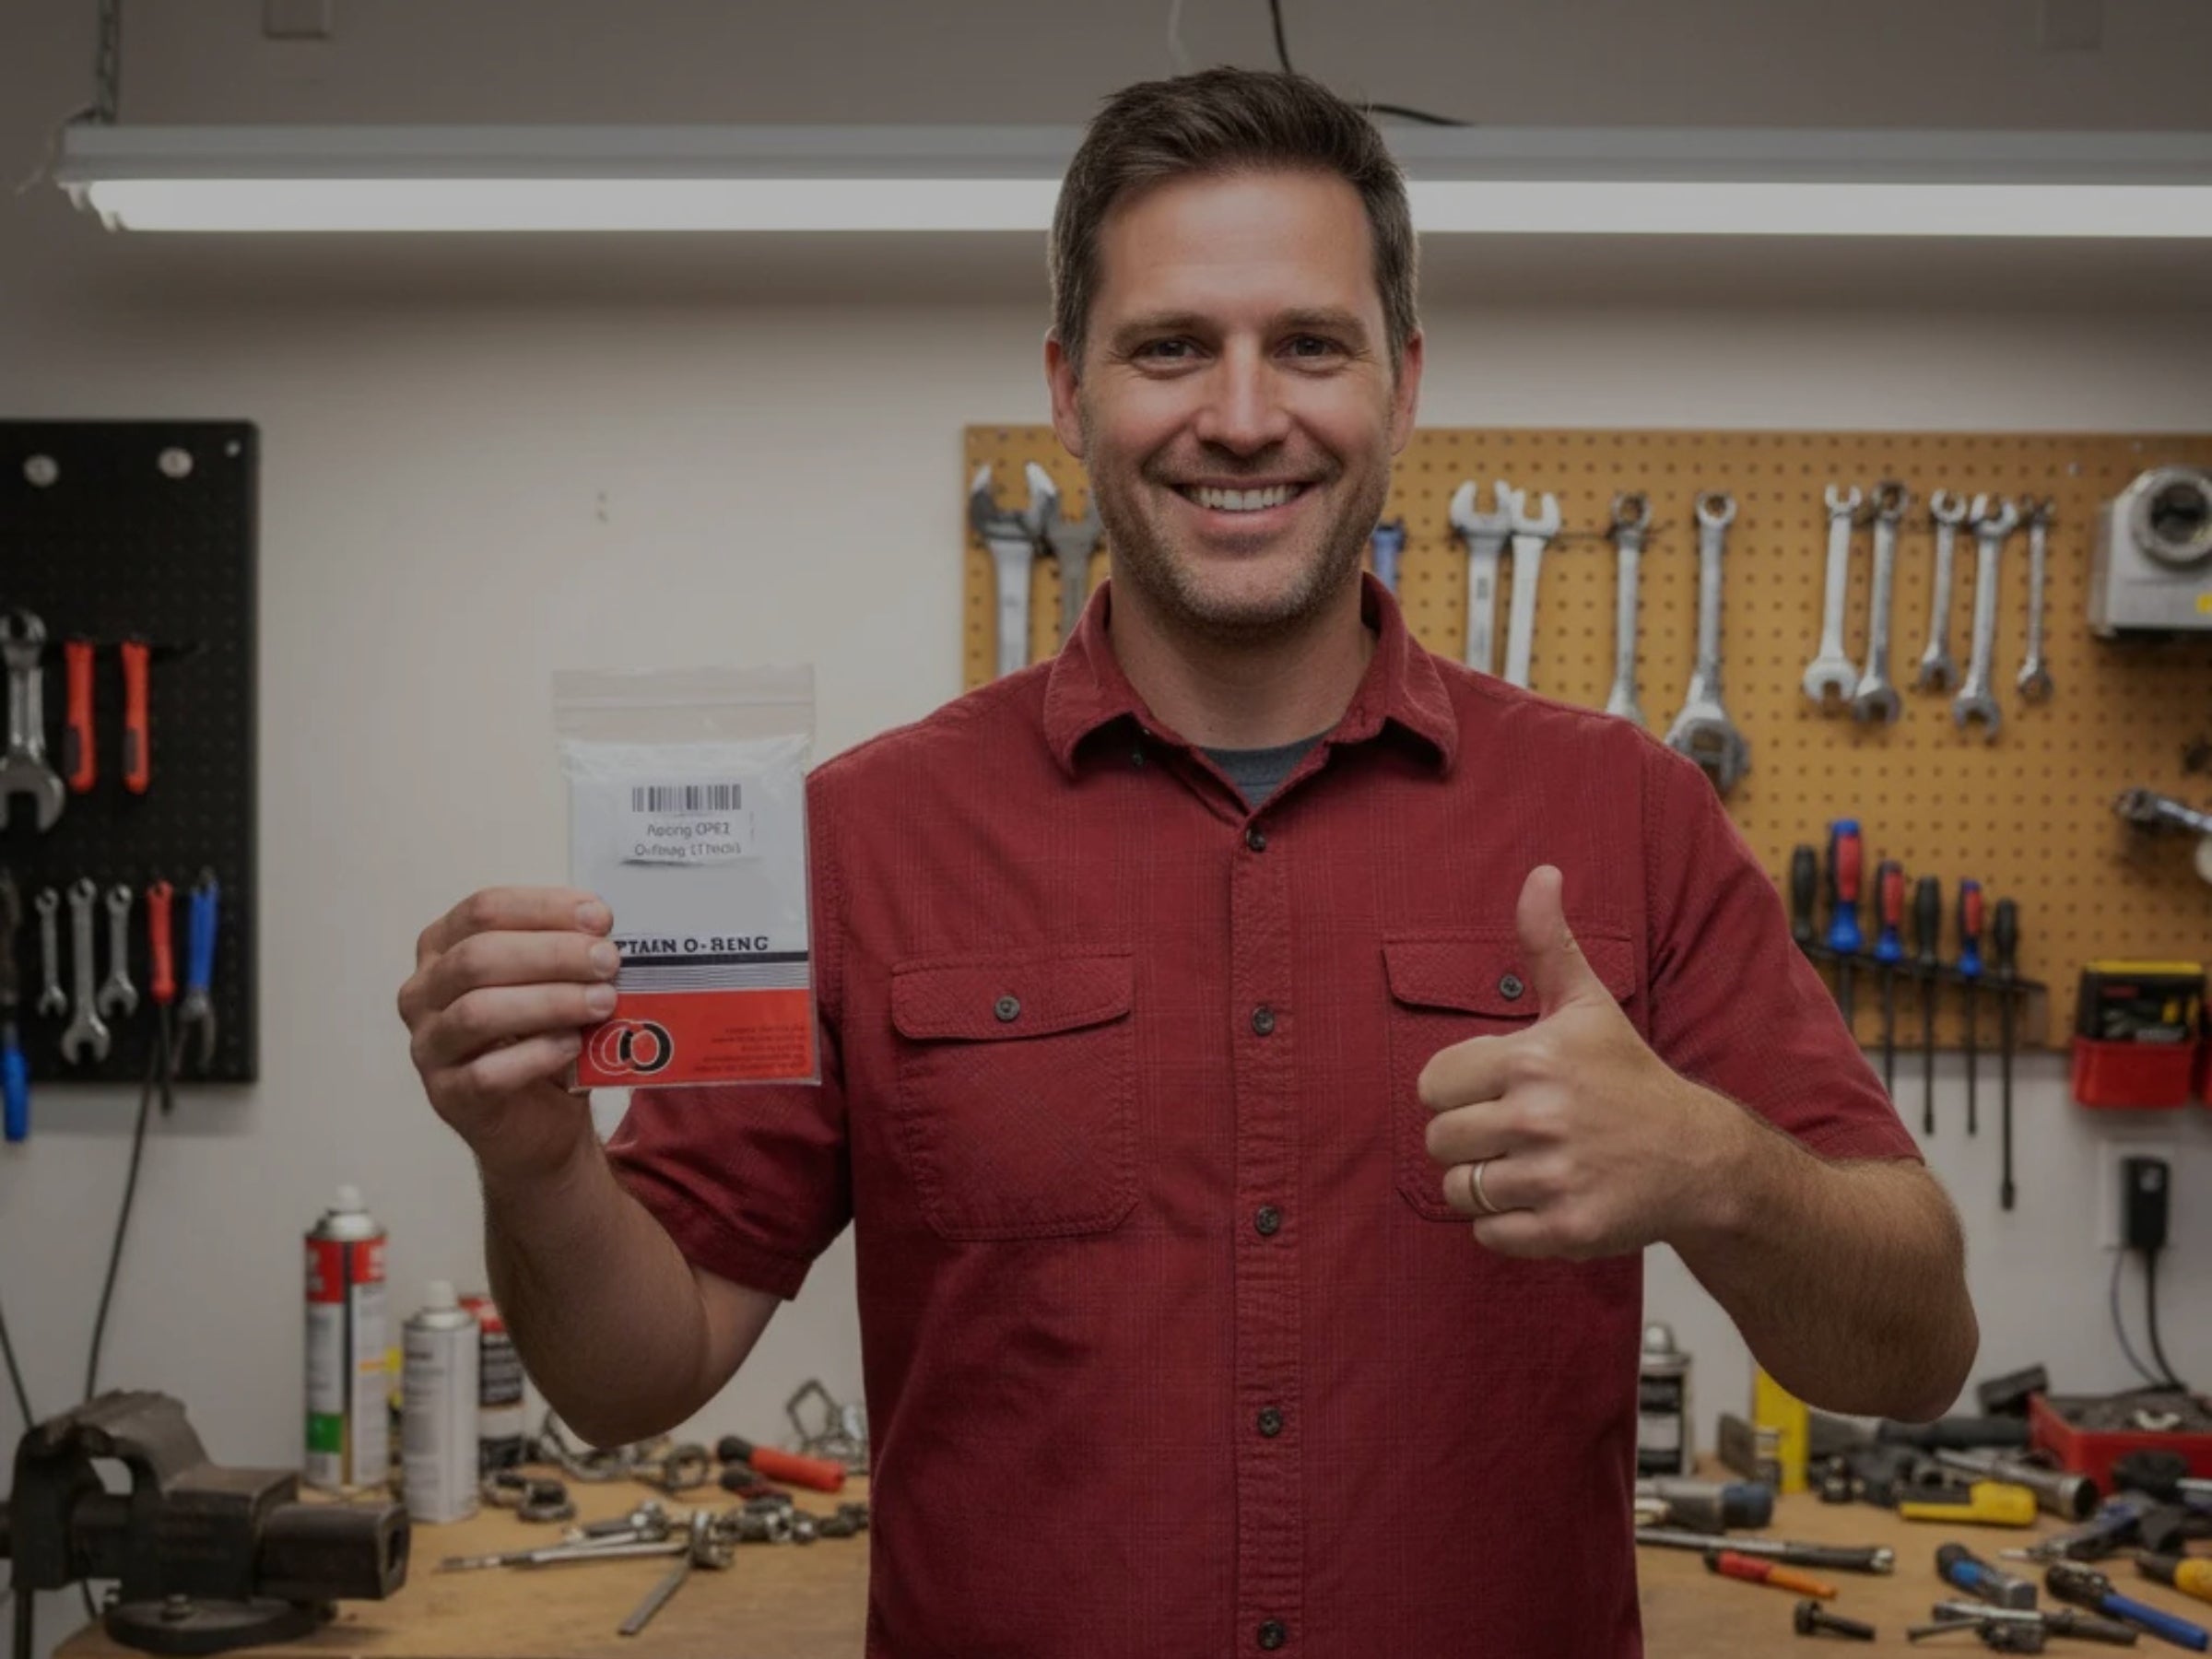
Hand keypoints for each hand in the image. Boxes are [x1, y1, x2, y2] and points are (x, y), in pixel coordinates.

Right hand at [399, 887, 619, 1183]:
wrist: (538, 1121)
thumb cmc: (542, 1036)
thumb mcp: (553, 983)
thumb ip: (569, 955)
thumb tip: (603, 937)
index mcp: (444, 948)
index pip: (483, 910)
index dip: (543, 908)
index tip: (599, 918)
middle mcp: (424, 993)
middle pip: (478, 957)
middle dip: (553, 954)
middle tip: (608, 961)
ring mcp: (429, 1047)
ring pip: (478, 1012)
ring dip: (550, 1002)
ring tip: (602, 1002)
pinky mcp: (448, 1096)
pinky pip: (487, 1073)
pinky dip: (537, 1055)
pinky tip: (573, 1045)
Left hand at [1417, 865, 1743, 1258]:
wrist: (1699, 1158)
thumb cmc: (1629, 1077)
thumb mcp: (1585, 1005)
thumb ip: (1548, 942)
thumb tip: (1540, 873)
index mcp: (1530, 1060)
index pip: (1431, 1085)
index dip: (1457, 1090)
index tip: (1495, 1091)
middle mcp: (1538, 1118)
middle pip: (1439, 1141)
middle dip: (1468, 1140)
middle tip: (1513, 1133)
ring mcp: (1553, 1178)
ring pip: (1458, 1190)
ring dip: (1484, 1184)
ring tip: (1526, 1166)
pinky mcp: (1566, 1230)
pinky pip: (1488, 1234)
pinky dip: (1505, 1225)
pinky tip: (1543, 1198)